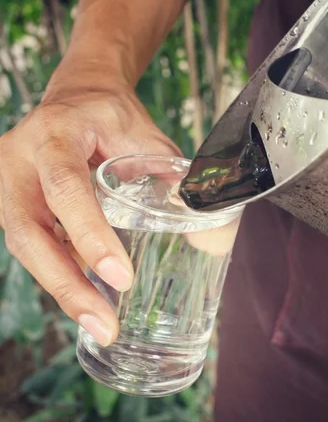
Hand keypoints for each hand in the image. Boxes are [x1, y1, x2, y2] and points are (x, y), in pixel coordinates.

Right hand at [0, 63, 180, 345]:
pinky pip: (30, 246)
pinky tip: (86, 299)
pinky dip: (59, 274)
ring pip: (24, 247)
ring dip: (62, 289)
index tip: (121, 277)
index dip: (89, 234)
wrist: (76, 97)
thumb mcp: (145, 134)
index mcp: (55, 134)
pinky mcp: (10, 204)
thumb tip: (212, 240)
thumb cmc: (111, 115)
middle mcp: (18, 159)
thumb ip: (175, 178)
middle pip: (28, 232)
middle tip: (105, 325)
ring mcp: (6, 183)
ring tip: (100, 325)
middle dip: (66, 285)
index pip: (65, 187)